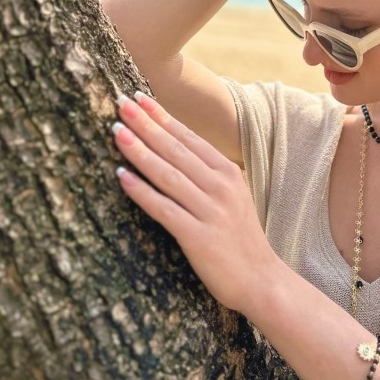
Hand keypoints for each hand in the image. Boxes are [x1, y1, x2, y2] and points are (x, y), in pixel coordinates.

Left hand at [111, 91, 279, 313]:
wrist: (263, 281)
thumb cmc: (242, 241)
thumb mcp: (233, 198)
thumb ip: (210, 176)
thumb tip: (176, 153)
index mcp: (229, 174)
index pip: (190, 138)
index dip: (163, 117)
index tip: (139, 98)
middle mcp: (221, 187)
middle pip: (176, 150)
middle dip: (146, 125)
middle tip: (120, 103)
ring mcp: (211, 211)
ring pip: (168, 174)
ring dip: (139, 151)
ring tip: (116, 132)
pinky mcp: (198, 237)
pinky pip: (164, 209)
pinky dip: (141, 192)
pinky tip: (121, 177)